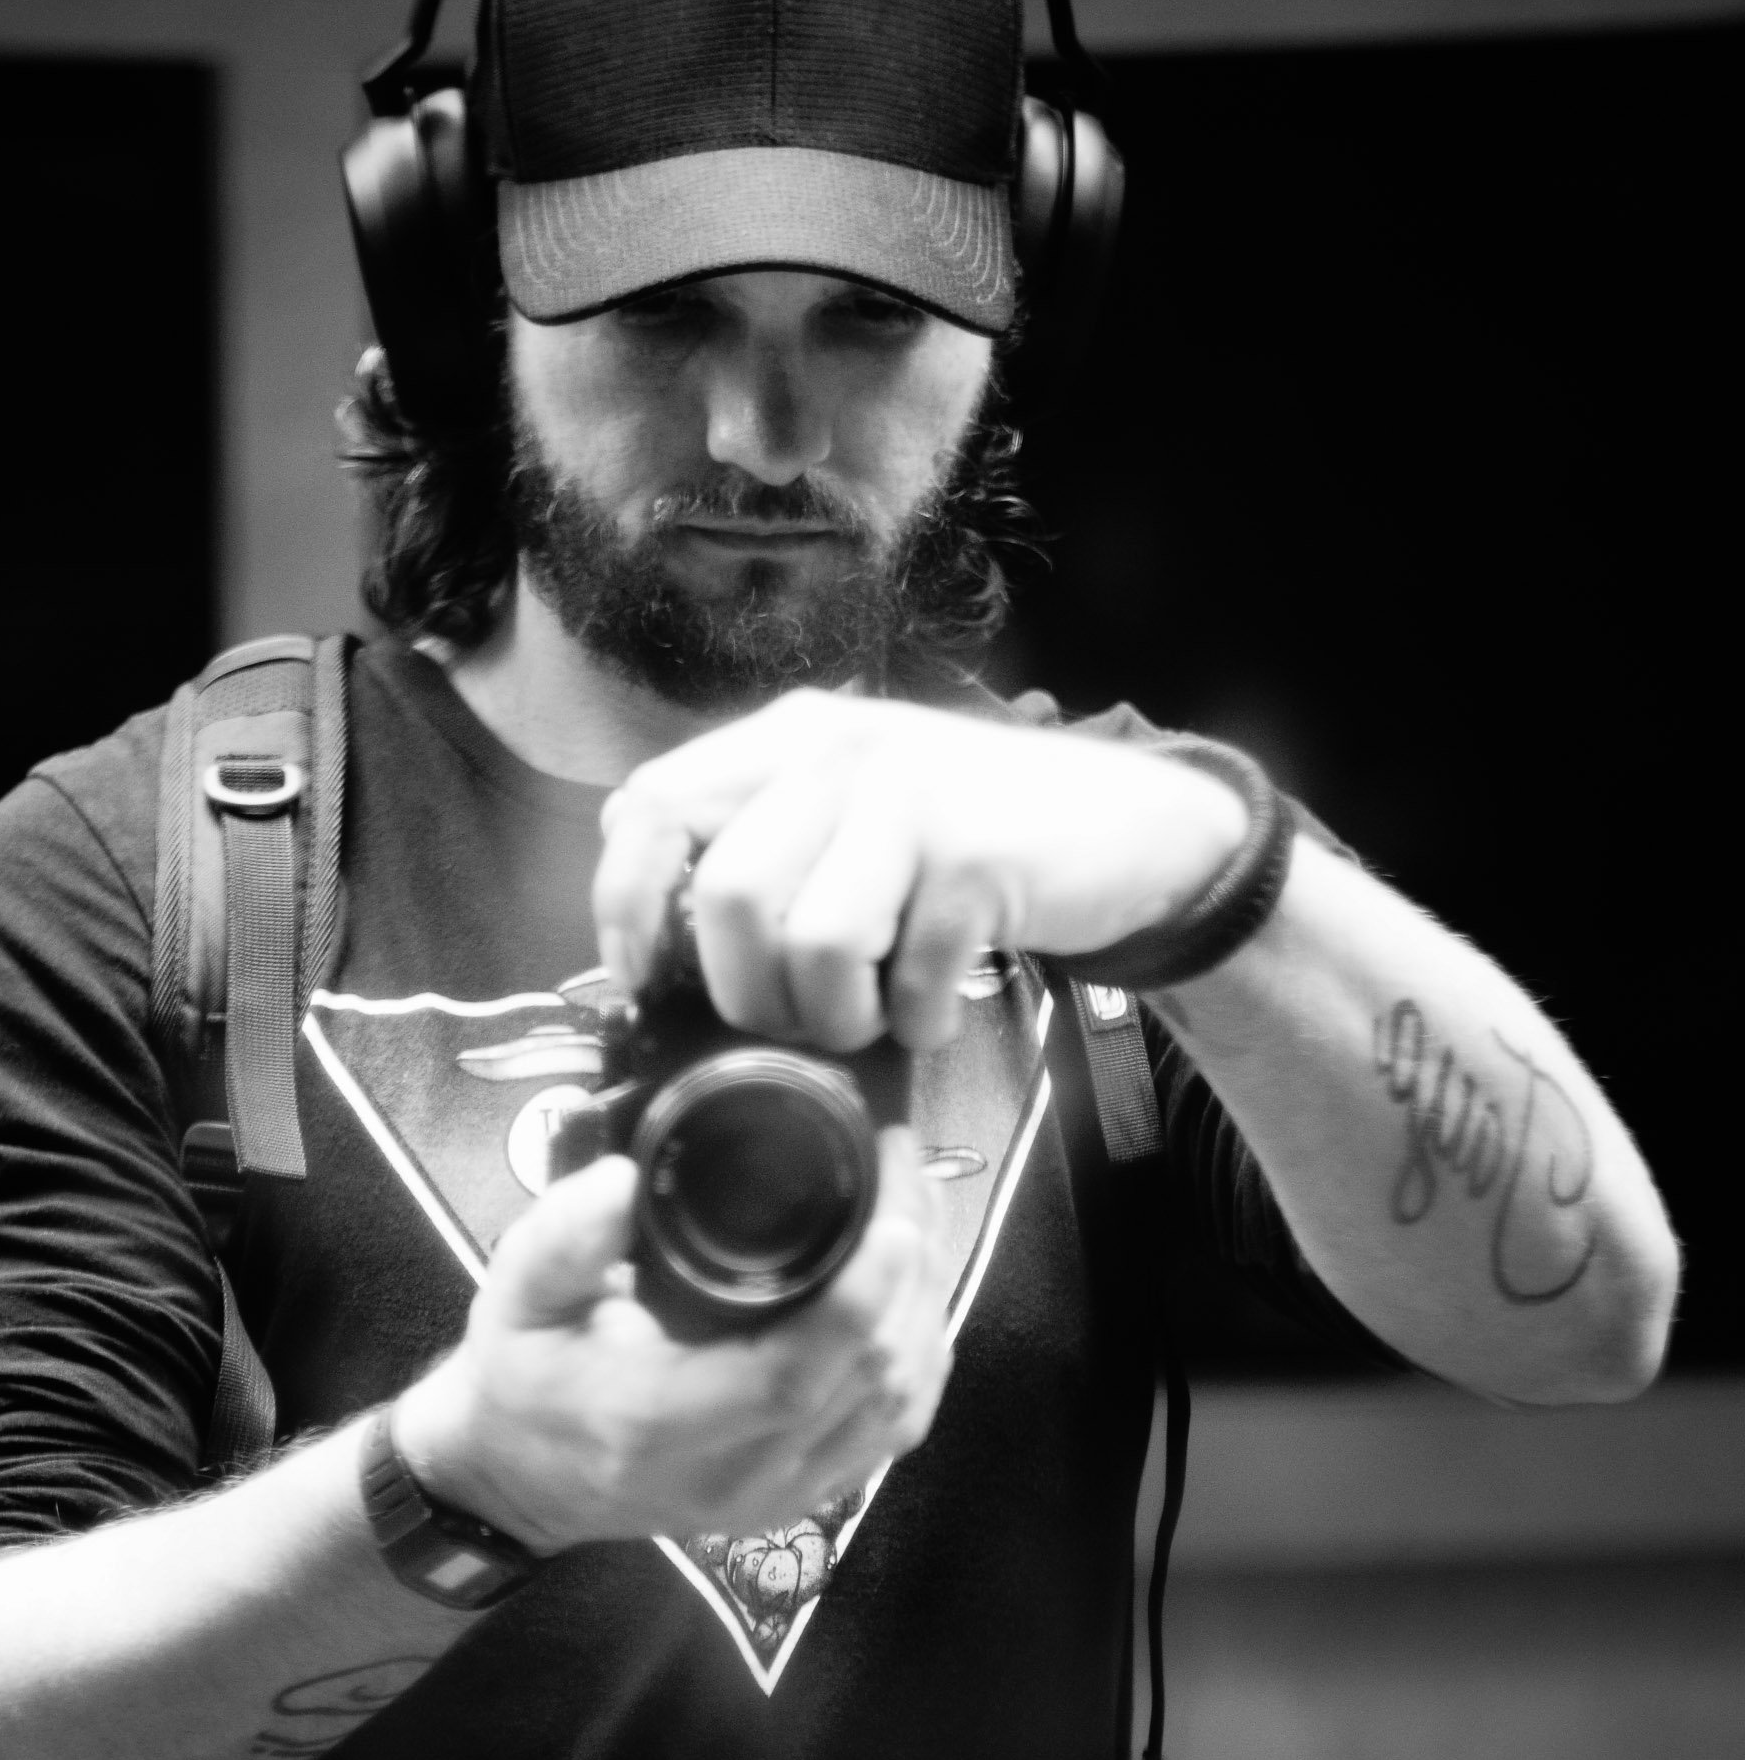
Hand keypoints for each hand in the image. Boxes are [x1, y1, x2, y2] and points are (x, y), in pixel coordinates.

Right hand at [392, 1129, 951, 1548]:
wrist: (518, 1480)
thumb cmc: (523, 1376)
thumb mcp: (513, 1298)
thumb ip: (560, 1240)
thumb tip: (625, 1178)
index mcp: (659, 1427)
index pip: (790, 1376)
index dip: (859, 1299)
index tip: (892, 1212)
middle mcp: (734, 1477)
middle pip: (867, 1383)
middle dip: (909, 1272)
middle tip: (904, 1168)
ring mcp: (778, 1497)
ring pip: (898, 1406)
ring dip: (925, 1304)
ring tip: (917, 1204)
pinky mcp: (804, 1494)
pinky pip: (895, 1428)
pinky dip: (922, 1352)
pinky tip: (915, 1282)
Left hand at [592, 690, 1247, 1051]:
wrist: (1132, 826)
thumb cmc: (969, 840)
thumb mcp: (853, 811)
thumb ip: (761, 847)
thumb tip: (658, 956)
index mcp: (788, 737)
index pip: (651, 808)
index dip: (627, 906)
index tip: (648, 979)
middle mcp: (840, 750)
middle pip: (724, 894)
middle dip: (744, 993)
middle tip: (789, 1021)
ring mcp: (910, 799)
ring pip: (809, 943)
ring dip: (832, 1017)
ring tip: (868, 1020)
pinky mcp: (977, 859)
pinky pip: (905, 977)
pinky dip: (915, 1021)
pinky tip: (935, 1008)